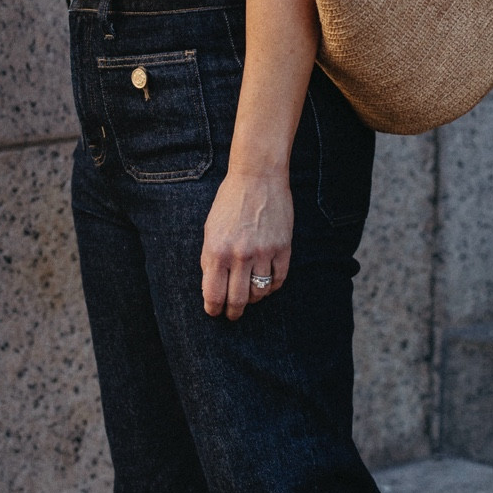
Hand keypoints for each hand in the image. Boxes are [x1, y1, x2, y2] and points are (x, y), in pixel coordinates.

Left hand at [201, 169, 293, 319]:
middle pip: (237, 300)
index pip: (213, 294)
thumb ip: (209, 258)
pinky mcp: (283, 248)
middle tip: (233, 315)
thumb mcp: (210, 229)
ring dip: (253, 299)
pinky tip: (266, 284)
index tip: (214, 312)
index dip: (213, 309)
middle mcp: (239, 255)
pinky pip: (278, 279)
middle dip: (233, 312)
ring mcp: (263, 252)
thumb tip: (211, 286)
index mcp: (216, 250)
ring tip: (250, 296)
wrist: (258, 177)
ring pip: (260, 293)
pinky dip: (272, 287)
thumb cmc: (230, 202)